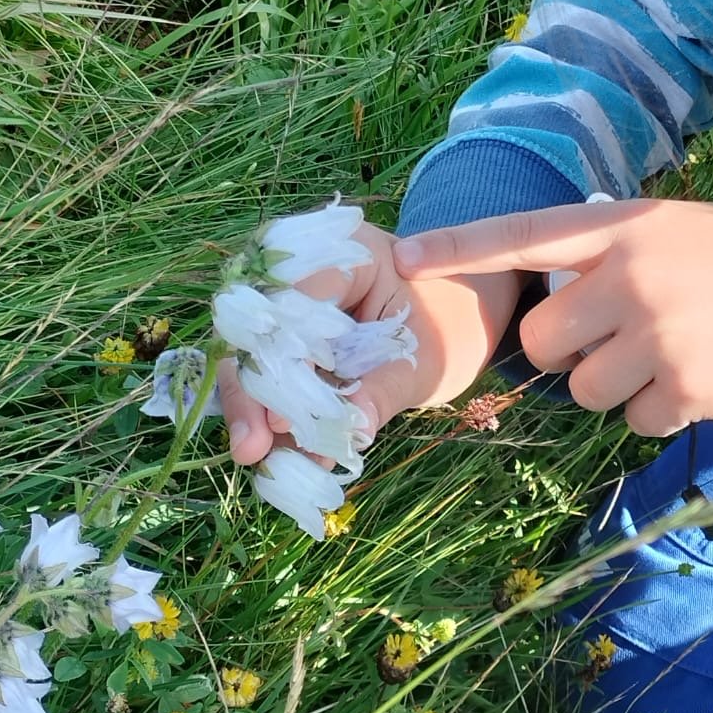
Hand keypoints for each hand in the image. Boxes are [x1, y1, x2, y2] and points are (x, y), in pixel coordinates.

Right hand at [219, 221, 522, 463]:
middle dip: (249, 391)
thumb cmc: (451, 323)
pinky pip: (269, 375)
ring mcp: (289, 302)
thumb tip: (349, 430)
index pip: (291, 297)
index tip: (278, 416)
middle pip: (256, 326)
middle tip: (249, 450)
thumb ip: (384, 390)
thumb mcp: (426, 360)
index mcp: (345, 252)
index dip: (277, 357)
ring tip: (259, 461)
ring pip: (252, 355)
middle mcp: (303, 268)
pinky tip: (277, 459)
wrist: (462, 316)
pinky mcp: (288, 337)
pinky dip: (273, 415)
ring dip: (253, 409)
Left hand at [393, 199, 712, 436]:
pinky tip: (695, 379)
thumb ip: (608, 248)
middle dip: (569, 350)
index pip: (524, 235)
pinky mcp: (686, 390)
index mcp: (627, 226)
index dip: (460, 248)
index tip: (404, 257)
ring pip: (584, 390)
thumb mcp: (674, 226)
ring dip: (614, 386)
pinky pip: (632, 421)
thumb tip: (542, 281)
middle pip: (545, 341)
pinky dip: (656, 411)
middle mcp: (634, 277)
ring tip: (668, 353)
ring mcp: (659, 336)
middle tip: (619, 334)